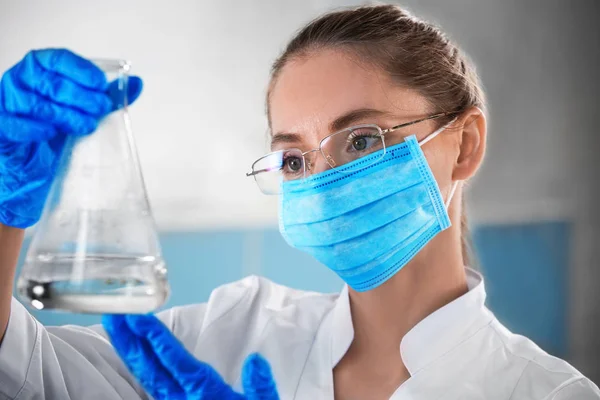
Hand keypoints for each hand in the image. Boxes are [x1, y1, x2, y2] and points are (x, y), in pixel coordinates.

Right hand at [0, 48, 142, 227]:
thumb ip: (107, 96)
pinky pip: (14, 124)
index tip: (100, 85)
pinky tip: (52, 134)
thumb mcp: (84, 111)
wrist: (32, 166)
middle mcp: (20, 82)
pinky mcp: (1, 126)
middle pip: (50, 82)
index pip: (57, 59)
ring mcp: (7, 103)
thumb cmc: (55, 131)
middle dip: (80, 96)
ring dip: (66, 114)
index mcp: (40, 70)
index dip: (80, 70)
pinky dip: (36, 128)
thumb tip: (136, 84)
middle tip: (101, 109)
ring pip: (36, 103)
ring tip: (86, 126)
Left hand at [102, 314, 278, 399]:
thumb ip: (262, 387)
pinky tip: (133, 351)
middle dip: (131, 339)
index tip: (138, 318)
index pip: (176, 362)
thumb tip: (255, 361)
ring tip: (116, 325)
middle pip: (151, 367)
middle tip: (114, 314)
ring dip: (130, 349)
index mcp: (206, 394)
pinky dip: (139, 364)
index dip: (156, 339)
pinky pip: (152, 384)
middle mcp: (184, 399)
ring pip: (146, 375)